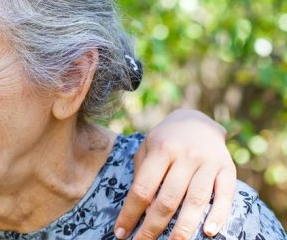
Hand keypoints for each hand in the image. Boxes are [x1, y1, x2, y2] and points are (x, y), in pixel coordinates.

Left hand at [114, 109, 235, 239]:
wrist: (196, 120)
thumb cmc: (164, 141)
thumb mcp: (146, 150)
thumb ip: (142, 176)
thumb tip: (142, 210)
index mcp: (160, 150)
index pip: (143, 188)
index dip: (130, 213)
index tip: (120, 232)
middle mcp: (185, 156)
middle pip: (168, 199)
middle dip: (153, 227)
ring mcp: (208, 162)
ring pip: (196, 200)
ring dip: (184, 227)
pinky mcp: (228, 168)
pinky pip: (225, 195)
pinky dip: (219, 215)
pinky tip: (208, 232)